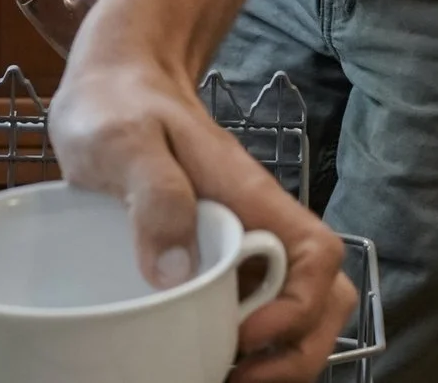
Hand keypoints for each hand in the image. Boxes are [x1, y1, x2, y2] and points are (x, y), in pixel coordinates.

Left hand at [50, 55, 355, 382]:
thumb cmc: (118, 104)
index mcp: (250, 197)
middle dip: (299, 349)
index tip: (243, 332)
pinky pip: (254, 306)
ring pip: (298, 308)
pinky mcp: (215, 257)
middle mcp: (259, 224)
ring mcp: (241, 243)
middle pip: (324, 295)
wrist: (113, 84)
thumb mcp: (123, 140)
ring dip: (279, 355)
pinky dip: (246, 345)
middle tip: (238, 378)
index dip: (295, 306)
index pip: (317, 255)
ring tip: (226, 377)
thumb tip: (179, 273)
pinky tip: (200, 354)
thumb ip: (155, 194)